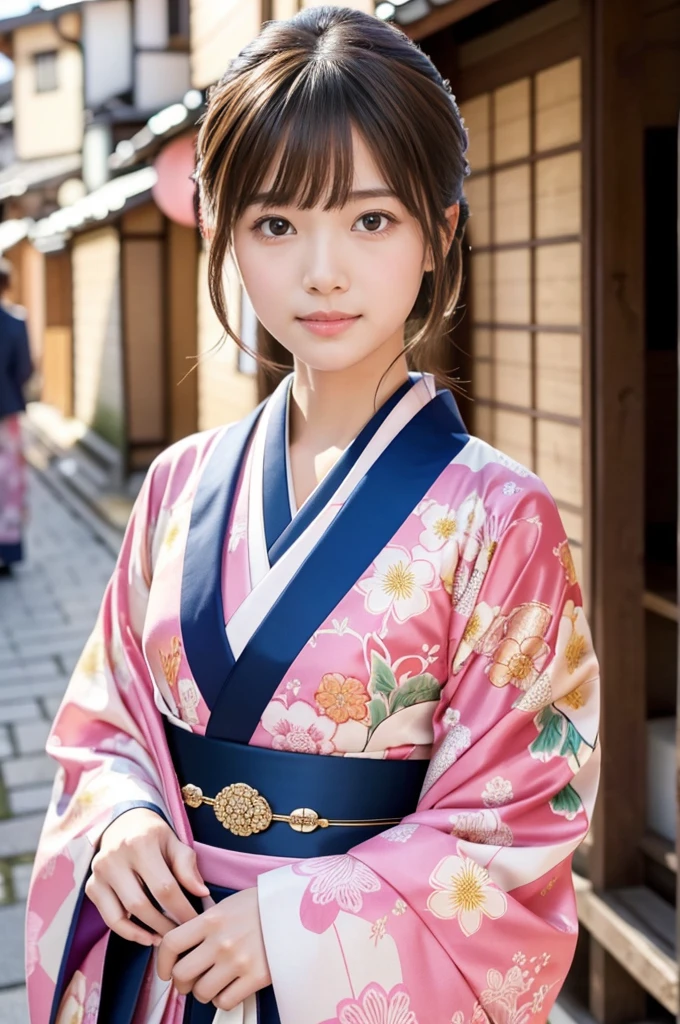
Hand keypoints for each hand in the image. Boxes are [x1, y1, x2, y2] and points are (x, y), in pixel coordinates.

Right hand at [85, 807, 208, 945]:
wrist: (123, 823)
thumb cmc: (154, 835)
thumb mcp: (174, 842)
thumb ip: (187, 867)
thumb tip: (201, 894)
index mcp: (140, 843)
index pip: (164, 887)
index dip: (182, 910)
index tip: (195, 922)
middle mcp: (115, 858)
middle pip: (141, 905)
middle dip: (163, 925)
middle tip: (180, 934)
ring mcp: (99, 873)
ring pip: (121, 916)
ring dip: (144, 933)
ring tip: (163, 938)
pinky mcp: (91, 886)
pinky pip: (108, 918)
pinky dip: (127, 931)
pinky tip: (145, 935)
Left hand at [157, 887, 271, 1009]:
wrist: (297, 909)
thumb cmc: (261, 905)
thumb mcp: (228, 905)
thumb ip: (205, 923)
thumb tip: (184, 943)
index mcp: (212, 919)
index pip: (171, 944)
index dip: (162, 962)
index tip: (165, 971)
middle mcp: (221, 941)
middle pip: (182, 974)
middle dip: (181, 983)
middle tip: (189, 982)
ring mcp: (238, 961)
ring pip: (202, 992)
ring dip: (203, 992)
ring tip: (213, 983)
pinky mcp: (255, 977)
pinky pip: (225, 1001)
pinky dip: (223, 999)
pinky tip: (230, 988)